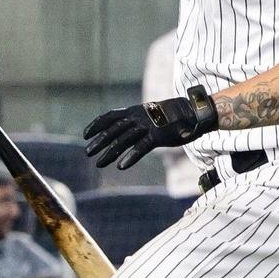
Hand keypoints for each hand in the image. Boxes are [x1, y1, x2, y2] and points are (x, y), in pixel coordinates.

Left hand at [83, 86, 217, 169]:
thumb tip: (125, 130)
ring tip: (99, 163)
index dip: (97, 125)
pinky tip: (122, 166)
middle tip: (88, 153)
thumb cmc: (171, 116)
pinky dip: (131, 157)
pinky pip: (141, 148)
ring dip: (110, 152)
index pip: (110, 116)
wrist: (192, 112)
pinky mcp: (158, 136)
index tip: (86, 135)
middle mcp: (138, 117)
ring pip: (124, 140)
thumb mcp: (151, 115)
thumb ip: (138, 122)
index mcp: (135, 110)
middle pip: (113, 130)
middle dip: (99, 142)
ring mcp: (147, 126)